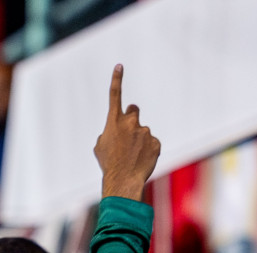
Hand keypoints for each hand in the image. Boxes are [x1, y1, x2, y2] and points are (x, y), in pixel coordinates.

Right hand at [93, 65, 160, 201]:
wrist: (123, 181)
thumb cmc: (108, 164)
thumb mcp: (100, 147)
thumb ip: (108, 132)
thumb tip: (115, 131)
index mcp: (113, 121)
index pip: (115, 95)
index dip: (117, 79)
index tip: (120, 66)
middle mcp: (130, 122)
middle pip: (134, 110)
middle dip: (132, 117)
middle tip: (129, 132)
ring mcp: (144, 132)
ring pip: (143, 131)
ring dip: (139, 140)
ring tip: (132, 157)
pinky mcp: (156, 142)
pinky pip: (152, 143)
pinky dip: (148, 150)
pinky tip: (141, 161)